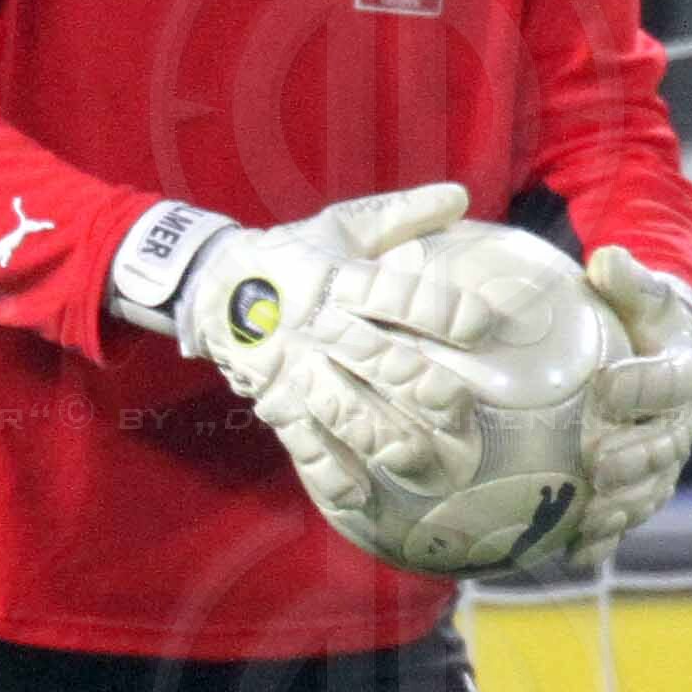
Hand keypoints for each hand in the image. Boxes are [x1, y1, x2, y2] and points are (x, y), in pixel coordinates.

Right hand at [120, 181, 486, 508]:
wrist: (207, 286)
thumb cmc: (288, 255)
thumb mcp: (338, 225)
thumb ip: (401, 214)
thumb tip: (461, 195)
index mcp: (338, 280)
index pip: (396, 295)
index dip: (440, 311)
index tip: (484, 327)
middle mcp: (320, 328)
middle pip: (375, 359)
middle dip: (418, 386)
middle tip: (458, 409)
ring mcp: (296, 371)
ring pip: (342, 408)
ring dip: (380, 435)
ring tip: (418, 459)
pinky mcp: (277, 402)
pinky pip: (302, 441)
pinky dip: (329, 471)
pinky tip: (359, 496)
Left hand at [568, 244, 691, 559]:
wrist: (652, 359)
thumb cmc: (636, 320)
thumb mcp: (637, 296)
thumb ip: (626, 282)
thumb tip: (606, 259)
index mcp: (683, 374)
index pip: (672, 380)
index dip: (644, 386)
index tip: (606, 384)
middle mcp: (681, 424)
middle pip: (664, 446)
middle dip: (635, 457)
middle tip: (599, 462)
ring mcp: (663, 462)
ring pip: (650, 489)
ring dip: (623, 506)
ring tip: (592, 514)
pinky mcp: (641, 490)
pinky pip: (626, 519)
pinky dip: (604, 540)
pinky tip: (574, 555)